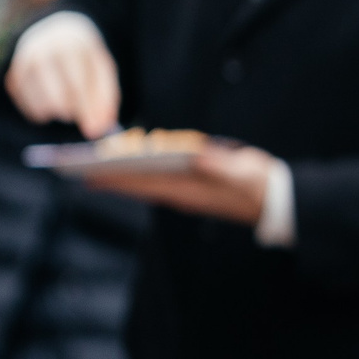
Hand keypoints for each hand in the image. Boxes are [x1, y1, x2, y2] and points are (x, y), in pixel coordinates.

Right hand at [7, 14, 119, 138]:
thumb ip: (106, 98)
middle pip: (59, 100)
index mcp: (70, 46)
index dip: (88, 110)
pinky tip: (52, 99)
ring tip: (67, 99)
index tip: (96, 130)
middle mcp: (43, 52)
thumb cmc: (84, 59)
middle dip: (74, 112)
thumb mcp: (102, 70)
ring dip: (60, 112)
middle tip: (79, 109)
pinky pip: (33, 111)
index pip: (78, 85)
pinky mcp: (14, 79)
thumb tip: (98, 130)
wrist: (54, 36)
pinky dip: (46, 113)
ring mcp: (24, 65)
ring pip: (45, 108)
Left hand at [82, 143, 276, 225]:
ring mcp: (189, 191)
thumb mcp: (243, 174)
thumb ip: (220, 166)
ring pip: (149, 184)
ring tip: (100, 167)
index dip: (120, 179)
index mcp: (192, 191)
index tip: (93, 177)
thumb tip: (195, 157)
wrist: (275, 200)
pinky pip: (162, 181)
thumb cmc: (259, 185)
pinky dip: (144, 174)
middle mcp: (185, 193)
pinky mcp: (195, 187)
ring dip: (126, 176)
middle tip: (83, 173)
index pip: (148, 184)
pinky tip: (135, 166)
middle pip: (142, 185)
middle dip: (114, 178)